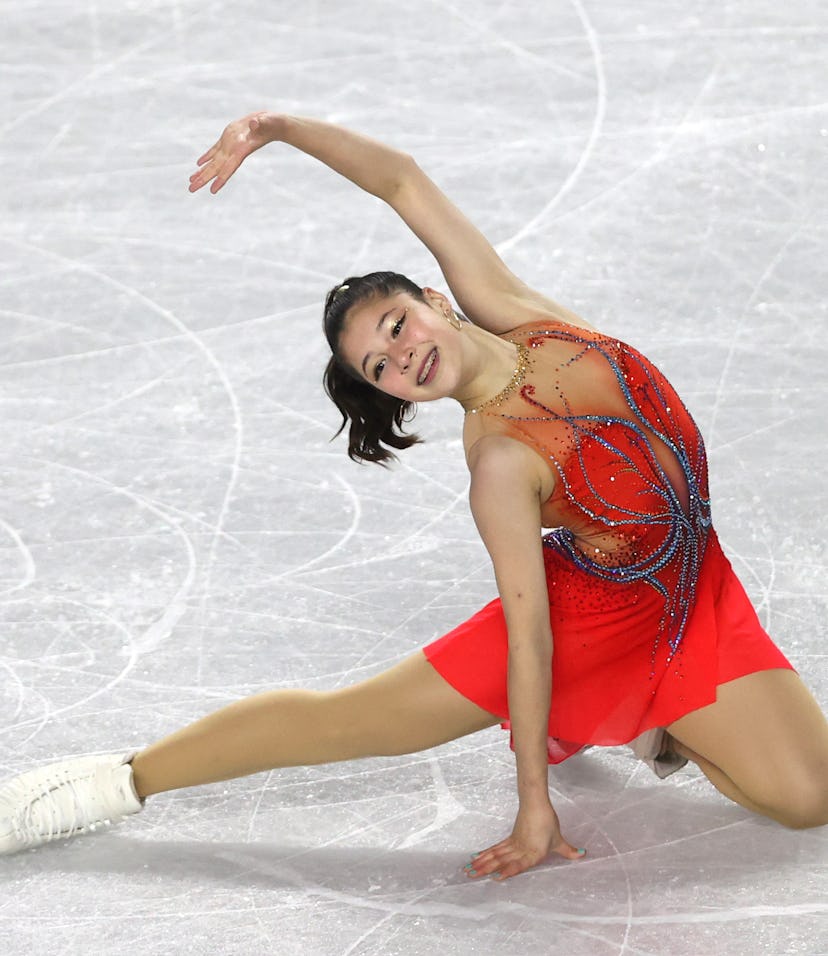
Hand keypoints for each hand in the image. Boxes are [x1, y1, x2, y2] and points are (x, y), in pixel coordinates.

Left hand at [189, 112, 276, 193]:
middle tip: (191, 189)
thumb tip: (254, 123)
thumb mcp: (266, 122)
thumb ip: (260, 123)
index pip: (229, 168)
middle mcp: (233, 152)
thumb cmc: (271, 124)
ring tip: (191, 182)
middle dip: (203, 179)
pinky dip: (206, 158)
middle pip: (216, 169)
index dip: (221, 179)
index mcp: (241, 150)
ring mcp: (229, 147)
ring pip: (213, 163)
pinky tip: (198, 165)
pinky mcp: (227, 139)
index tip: (212, 191)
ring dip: (202, 173)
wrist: (272, 124)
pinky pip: (214, 151)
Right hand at [464, 801, 584, 881]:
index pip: (518, 864)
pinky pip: (496, 848)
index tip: (495, 877)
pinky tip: (476, 857)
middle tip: (470, 875)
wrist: (536, 803)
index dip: (507, 871)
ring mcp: (513, 843)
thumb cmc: (547, 822)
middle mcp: (520, 849)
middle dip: (486, 868)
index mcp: (532, 852)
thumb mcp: (559, 839)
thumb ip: (569, 851)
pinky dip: (486, 853)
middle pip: (501, 860)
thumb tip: (583, 855)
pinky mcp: (510, 838)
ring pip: (495, 855)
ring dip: (482, 862)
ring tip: (469, 869)